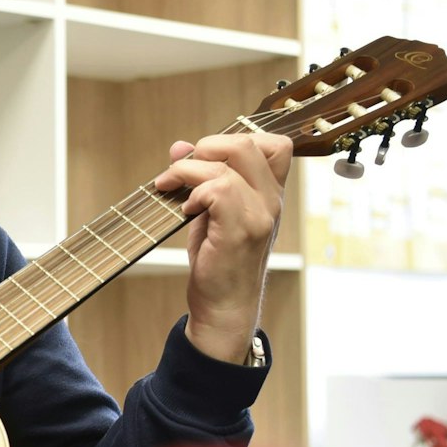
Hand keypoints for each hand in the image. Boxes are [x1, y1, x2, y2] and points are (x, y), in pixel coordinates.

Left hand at [152, 132, 290, 362]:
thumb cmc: (218, 262)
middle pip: (247, 144)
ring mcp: (261, 215)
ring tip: (172, 188)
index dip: (235, 139)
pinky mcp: (242, 230)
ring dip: (189, 171)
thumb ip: (201, 178)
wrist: (224, 308)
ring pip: (228, 164)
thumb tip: (179, 147)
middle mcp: (272, 201)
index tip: (205, 158)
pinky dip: (195, 192)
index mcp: (270, 193)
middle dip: (206, 147)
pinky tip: (186, 210)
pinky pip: (220, 189)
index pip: (274, 144)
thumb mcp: (210, 212)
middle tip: (182, 170)